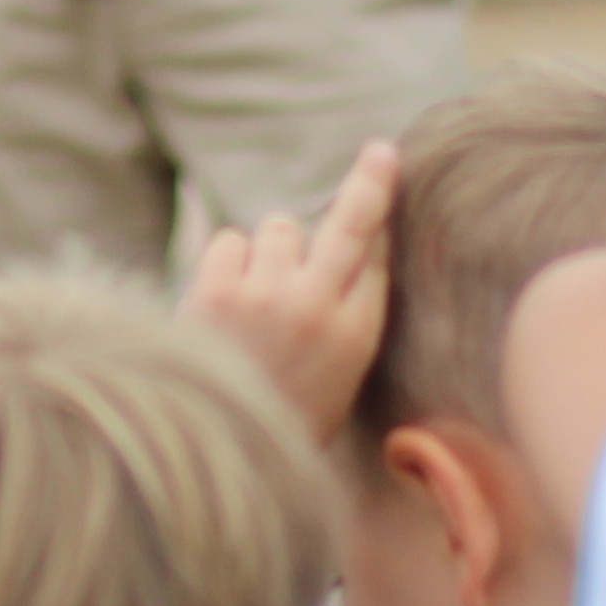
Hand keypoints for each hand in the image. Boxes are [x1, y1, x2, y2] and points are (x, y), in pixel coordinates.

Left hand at [188, 141, 400, 440]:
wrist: (213, 452)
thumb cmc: (278, 418)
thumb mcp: (335, 382)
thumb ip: (342, 322)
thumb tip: (346, 260)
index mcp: (356, 336)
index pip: (375, 258)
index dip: (380, 221)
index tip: (391, 180)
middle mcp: (319, 307)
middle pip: (352, 224)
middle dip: (370, 184)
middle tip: (381, 153)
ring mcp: (269, 294)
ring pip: (281, 228)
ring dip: (271, 252)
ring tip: (255, 301)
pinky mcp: (219, 288)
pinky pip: (232, 241)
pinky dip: (229, 261)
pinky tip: (223, 299)